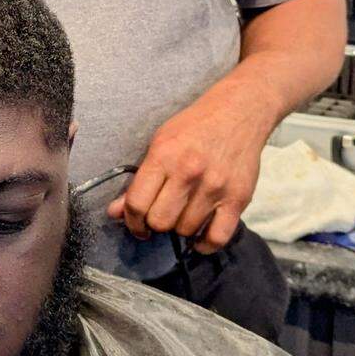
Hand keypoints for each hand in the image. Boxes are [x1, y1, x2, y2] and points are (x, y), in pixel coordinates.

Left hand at [105, 78, 278, 253]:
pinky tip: (199, 237)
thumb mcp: (159, 143)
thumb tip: (115, 212)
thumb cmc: (195, 127)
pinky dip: (205, 244)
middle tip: (161, 215)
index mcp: (164, 156)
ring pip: (185, 230)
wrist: (239, 111)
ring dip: (180, 228)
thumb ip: (138, 180)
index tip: (136, 224)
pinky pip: (217, 237)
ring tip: (183, 214)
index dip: (131, 221)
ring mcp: (215, 186)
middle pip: (160, 222)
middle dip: (155, 224)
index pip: (137, 203)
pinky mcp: (238, 198)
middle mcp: (189, 172)